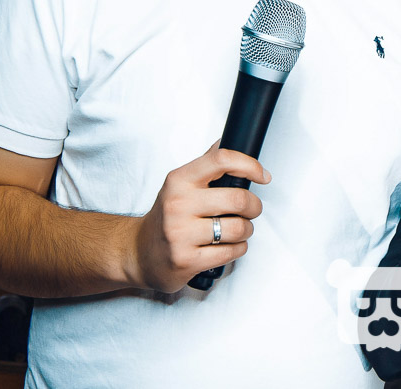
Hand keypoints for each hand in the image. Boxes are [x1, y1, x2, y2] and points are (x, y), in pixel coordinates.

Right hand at [129, 142, 269, 292]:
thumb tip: (226, 140)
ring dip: (247, 230)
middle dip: (254, 207)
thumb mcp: (179, 184)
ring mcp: (180, 234)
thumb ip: (205, 164)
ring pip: (238, 228)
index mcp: (179, 180)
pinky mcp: (186, 260)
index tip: (262, 175)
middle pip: (238, 199)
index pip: (222, 160)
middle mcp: (178, 205)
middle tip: (251, 210)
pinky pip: (231, 252)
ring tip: (238, 229)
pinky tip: (228, 245)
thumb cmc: (165, 216)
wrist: (137, 253)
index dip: (250, 165)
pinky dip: (238, 249)